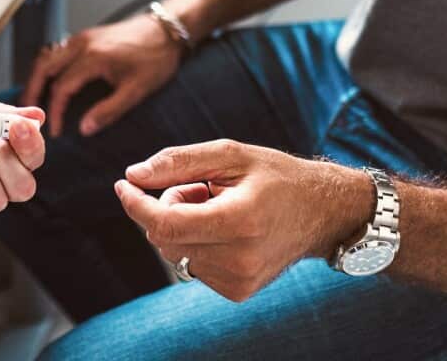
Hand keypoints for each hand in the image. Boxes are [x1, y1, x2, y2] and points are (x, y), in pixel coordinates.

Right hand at [23, 14, 180, 136]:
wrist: (166, 30)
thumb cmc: (156, 59)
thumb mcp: (137, 90)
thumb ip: (109, 110)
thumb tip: (84, 128)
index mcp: (92, 58)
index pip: (61, 87)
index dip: (55, 111)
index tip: (56, 131)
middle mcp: (81, 44)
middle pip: (43, 67)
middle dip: (32, 91)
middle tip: (27, 113)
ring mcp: (82, 38)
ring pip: (47, 57)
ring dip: (38, 78)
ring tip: (34, 100)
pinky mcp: (85, 36)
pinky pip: (57, 51)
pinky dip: (48, 68)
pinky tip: (51, 82)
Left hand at [114, 140, 370, 301]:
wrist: (323, 213)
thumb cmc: (275, 176)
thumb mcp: (231, 155)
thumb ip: (179, 162)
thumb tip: (132, 175)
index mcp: (240, 220)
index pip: (166, 223)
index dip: (137, 204)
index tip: (123, 185)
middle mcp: (239, 258)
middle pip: (164, 237)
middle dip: (166, 206)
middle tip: (200, 187)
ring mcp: (239, 280)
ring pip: (174, 252)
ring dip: (181, 225)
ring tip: (218, 207)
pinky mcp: (237, 291)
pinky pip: (191, 265)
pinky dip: (195, 243)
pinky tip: (224, 229)